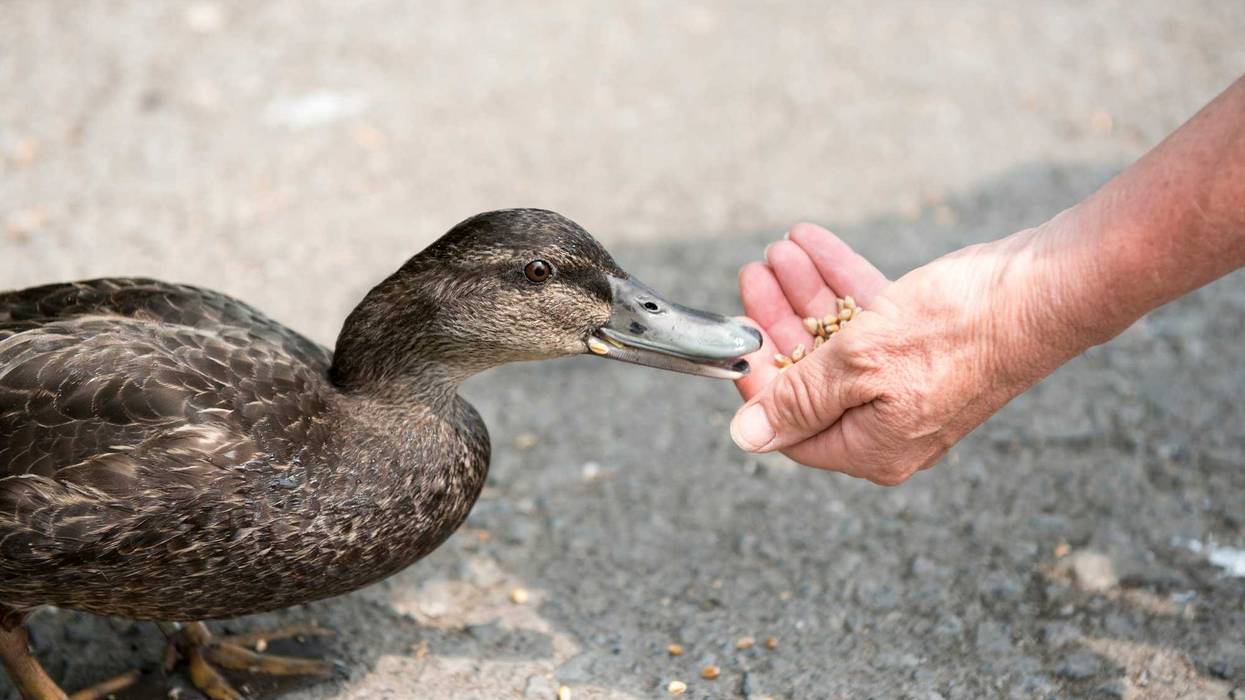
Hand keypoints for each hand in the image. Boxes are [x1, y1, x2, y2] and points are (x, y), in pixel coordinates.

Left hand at [731, 222, 1078, 484]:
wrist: (1043, 290)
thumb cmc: (957, 332)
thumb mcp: (860, 364)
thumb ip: (799, 398)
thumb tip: (748, 438)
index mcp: (872, 447)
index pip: (791, 428)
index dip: (759, 382)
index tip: (739, 336)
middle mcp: (889, 423)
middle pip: (812, 378)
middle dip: (779, 321)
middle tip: (754, 276)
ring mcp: (910, 382)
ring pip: (839, 339)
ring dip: (805, 292)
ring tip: (778, 250)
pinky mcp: (926, 343)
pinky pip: (870, 316)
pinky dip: (841, 280)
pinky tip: (812, 242)